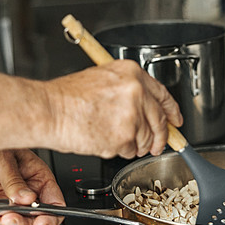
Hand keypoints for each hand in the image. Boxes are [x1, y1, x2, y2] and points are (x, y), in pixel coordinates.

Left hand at [0, 149, 64, 224]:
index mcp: (39, 178)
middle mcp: (27, 192)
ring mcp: (10, 201)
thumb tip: (26, 198)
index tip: (40, 221)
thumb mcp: (4, 160)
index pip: (54, 202)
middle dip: (24, 223)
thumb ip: (14, 180)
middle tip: (11, 218)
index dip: (51, 216)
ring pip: (16, 224)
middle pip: (35, 219)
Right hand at [46, 60, 182, 158]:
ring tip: (111, 138)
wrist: (49, 110)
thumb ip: (127, 91)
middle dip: (158, 137)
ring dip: (134, 145)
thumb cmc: (66, 98)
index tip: (176, 121)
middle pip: (159, 120)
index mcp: (132, 73)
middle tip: (154, 145)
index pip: (163, 94)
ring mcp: (132, 114)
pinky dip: (119, 151)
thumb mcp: (102, 79)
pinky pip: (130, 150)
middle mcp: (136, 91)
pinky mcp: (125, 136)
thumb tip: (144, 109)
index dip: (172, 111)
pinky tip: (103, 141)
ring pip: (146, 139)